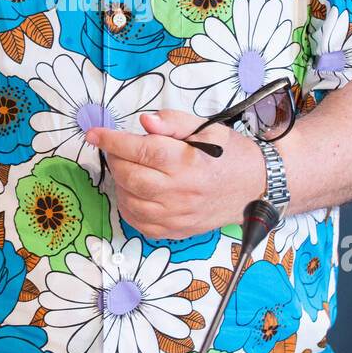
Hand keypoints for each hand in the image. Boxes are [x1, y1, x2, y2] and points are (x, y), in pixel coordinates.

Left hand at [83, 108, 264, 239]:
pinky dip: (128, 206)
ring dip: (120, 183)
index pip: (139, 149)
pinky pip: (139, 223)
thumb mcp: (206, 128)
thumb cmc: (230, 155)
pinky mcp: (177, 231)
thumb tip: (145, 121)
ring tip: (129, 169)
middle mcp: (181, 191)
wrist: (256, 186)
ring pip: (130, 201)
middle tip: (118, 149)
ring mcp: (178, 215)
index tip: (95, 133)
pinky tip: (133, 191)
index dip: (111, 140)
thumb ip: (173, 123)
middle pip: (130, 176)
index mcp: (187, 162)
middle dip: (116, 159)